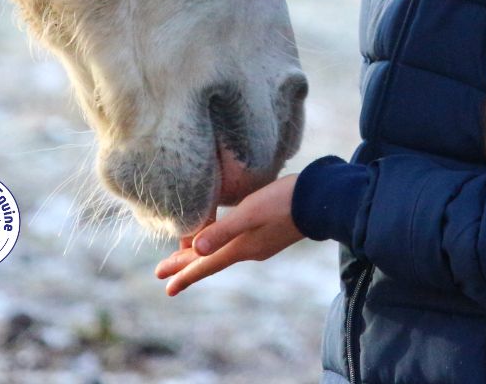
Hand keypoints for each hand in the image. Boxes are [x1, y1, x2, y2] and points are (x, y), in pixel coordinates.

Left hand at [154, 174, 302, 295]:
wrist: (321, 200)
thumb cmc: (283, 202)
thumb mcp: (250, 212)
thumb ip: (224, 230)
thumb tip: (197, 248)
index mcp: (241, 247)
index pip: (206, 264)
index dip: (184, 273)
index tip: (165, 286)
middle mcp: (249, 250)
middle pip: (211, 260)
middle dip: (187, 265)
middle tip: (163, 272)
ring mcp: (261, 244)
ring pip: (223, 252)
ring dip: (203, 254)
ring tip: (186, 254)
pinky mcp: (270, 234)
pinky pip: (237, 244)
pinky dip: (221, 244)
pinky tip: (223, 236)